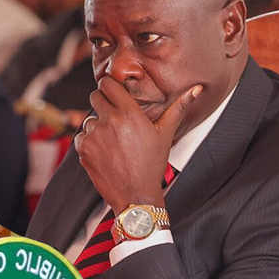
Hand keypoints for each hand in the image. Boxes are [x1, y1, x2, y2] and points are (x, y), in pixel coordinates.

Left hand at [74, 76, 200, 212]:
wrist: (135, 194)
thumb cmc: (152, 164)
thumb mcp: (165, 134)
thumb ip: (178, 108)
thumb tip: (197, 89)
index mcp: (129, 113)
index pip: (107, 83)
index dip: (109, 85)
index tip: (113, 91)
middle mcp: (109, 121)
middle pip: (95, 96)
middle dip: (102, 101)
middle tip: (113, 114)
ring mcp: (94, 135)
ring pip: (89, 119)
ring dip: (97, 125)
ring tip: (113, 140)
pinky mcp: (83, 148)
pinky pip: (81, 136)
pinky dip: (89, 141)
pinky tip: (104, 151)